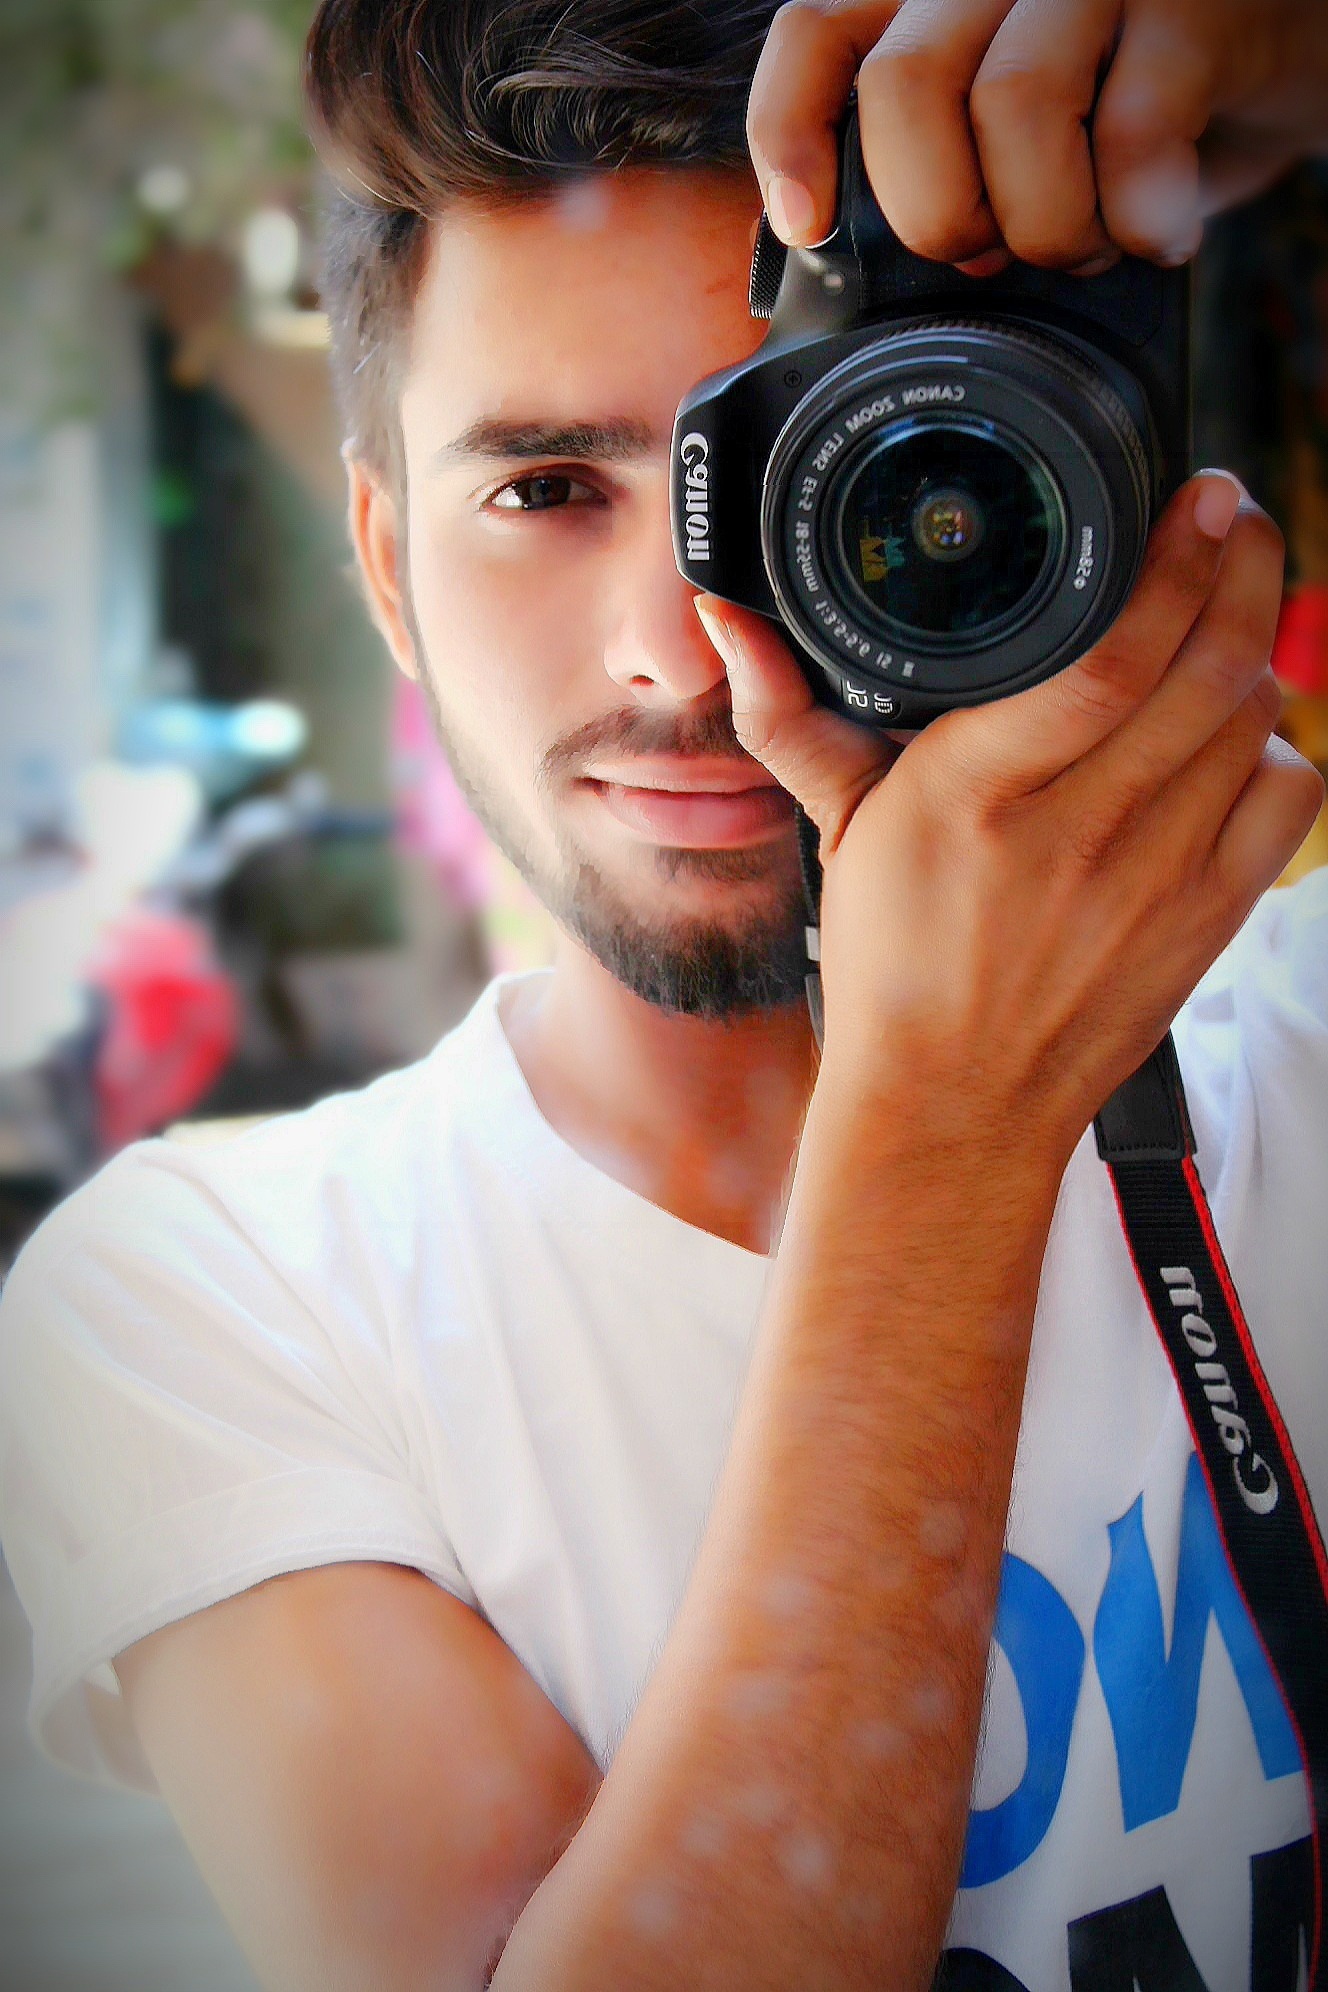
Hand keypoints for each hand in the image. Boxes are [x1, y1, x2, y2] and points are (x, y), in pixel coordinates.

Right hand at [695, 473, 1324, 1154]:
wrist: (954, 1102)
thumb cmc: (893, 962)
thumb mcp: (837, 831)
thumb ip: (787, 713)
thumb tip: (722, 618)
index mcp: (973, 795)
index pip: (1107, 658)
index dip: (1171, 562)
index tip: (1195, 497)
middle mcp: (1075, 835)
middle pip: (1205, 668)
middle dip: (1242, 565)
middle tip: (1233, 513)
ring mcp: (1154, 879)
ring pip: (1251, 719)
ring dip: (1255, 642)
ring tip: (1232, 601)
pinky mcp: (1206, 918)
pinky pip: (1286, 795)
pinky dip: (1276, 742)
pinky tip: (1233, 728)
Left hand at [747, 0, 1327, 276]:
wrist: (1300, 42)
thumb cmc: (1151, 86)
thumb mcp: (1033, 111)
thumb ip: (951, 153)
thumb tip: (872, 270)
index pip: (819, 32)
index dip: (793, 135)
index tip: (807, 227)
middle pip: (907, 86)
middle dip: (938, 212)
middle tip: (989, 255)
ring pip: (1015, 107)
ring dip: (1047, 223)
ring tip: (1090, 245)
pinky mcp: (1204, 3)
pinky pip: (1137, 136)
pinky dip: (1140, 220)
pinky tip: (1162, 235)